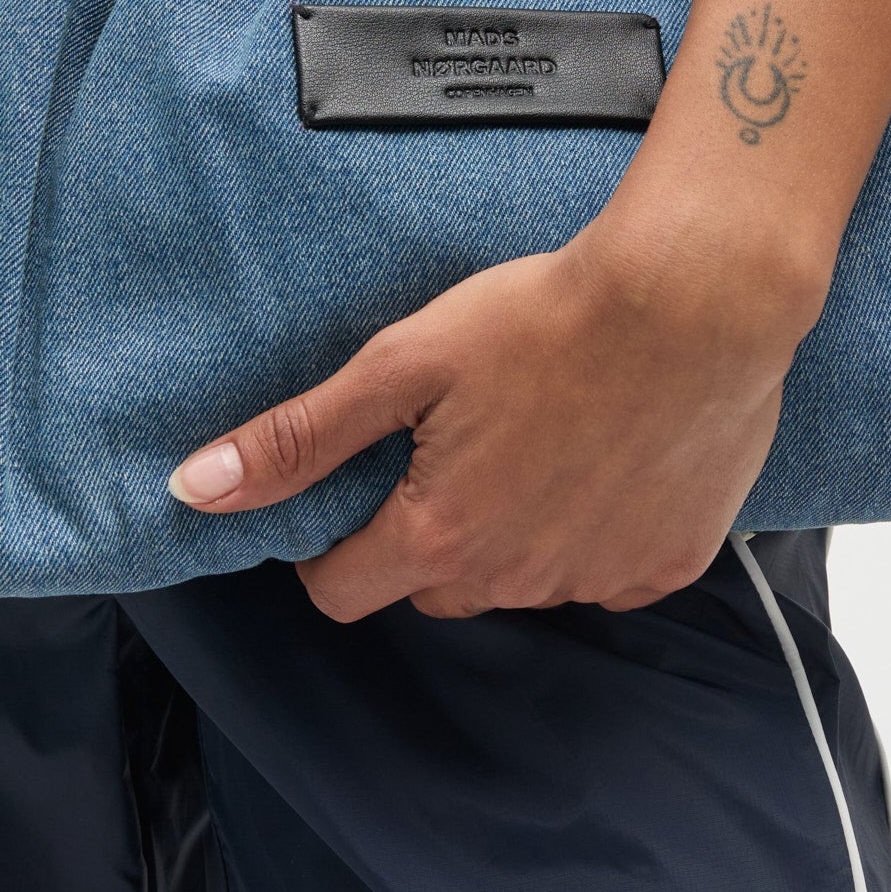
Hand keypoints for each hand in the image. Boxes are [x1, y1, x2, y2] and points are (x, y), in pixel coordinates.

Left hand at [167, 214, 822, 621]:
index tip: (359, 487)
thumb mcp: (404, 364)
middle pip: (434, 585)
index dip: (333, 543)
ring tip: (540, 432)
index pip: (342, 591)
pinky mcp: (667, 563)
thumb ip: (302, 438)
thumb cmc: (548, 317)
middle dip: (428, 530)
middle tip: (457, 439)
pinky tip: (605, 456)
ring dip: (514, 530)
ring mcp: (597, 578)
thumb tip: (196, 490)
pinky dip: (594, 529)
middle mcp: (515, 579)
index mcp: (439, 536)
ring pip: (521, 579)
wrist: (694, 300)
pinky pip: (605, 569)